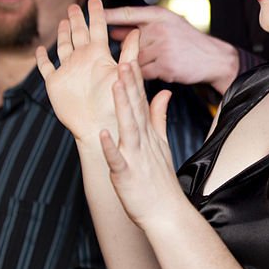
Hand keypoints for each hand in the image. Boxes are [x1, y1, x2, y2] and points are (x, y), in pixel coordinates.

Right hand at [37, 0, 137, 142]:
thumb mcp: (125, 74)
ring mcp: (69, 71)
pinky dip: (42, 58)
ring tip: (62, 21)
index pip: (98, 28)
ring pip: (63, 47)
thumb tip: (138, 31)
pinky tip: (40, 50)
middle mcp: (83, 60)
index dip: (96, 13)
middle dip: (76, 19)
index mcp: (99, 55)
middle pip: (78, 34)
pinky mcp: (55, 83)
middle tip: (74, 5)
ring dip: (62, 34)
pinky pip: (46, 68)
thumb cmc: (116, 104)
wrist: (100, 126)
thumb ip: (130, 53)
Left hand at [100, 56, 187, 230]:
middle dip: (129, 84)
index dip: (135, 80)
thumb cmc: (159, 179)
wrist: (165, 211)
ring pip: (128, 126)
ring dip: (121, 105)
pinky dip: (110, 146)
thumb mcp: (161, 143)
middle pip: (135, 108)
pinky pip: (117, 159)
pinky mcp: (126, 174)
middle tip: (124, 59)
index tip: (130, 57)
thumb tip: (163, 92)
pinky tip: (103, 133)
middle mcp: (143, 141)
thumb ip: (159, 116)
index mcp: (148, 133)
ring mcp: (135, 156)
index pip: (142, 101)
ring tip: (115, 84)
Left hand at [105, 6, 239, 92]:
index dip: (107, 15)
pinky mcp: (164, 65)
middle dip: (127, 49)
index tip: (88, 15)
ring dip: (139, 64)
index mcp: (159, 15)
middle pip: (129, 41)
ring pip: (135, 58)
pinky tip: (161, 71)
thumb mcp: (168, 26)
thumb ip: (141, 27)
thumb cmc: (187, 42)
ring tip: (156, 63)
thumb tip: (111, 31)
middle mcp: (159, 29)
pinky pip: (144, 72)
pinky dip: (147, 74)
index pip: (127, 13)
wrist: (214, 58)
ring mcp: (162, 47)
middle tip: (127, 53)